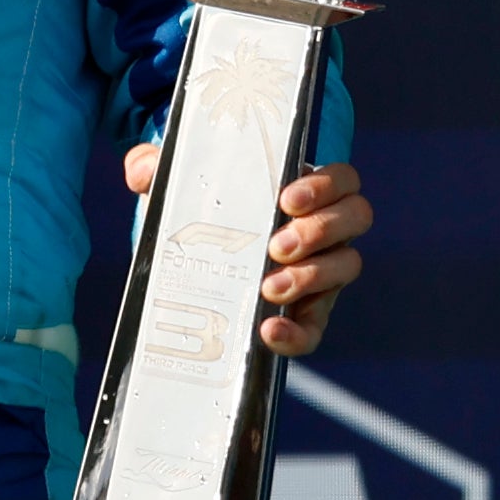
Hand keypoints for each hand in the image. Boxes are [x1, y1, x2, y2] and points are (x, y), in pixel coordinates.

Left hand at [120, 145, 373, 356]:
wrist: (194, 258)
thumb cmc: (201, 211)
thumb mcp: (179, 186)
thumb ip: (156, 166)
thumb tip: (142, 170)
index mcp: (306, 191)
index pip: (342, 178)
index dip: (326, 185)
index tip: (286, 199)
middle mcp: (325, 227)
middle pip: (356, 217)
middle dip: (320, 230)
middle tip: (276, 246)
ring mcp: (322, 270)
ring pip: (346, 266)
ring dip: (312, 277)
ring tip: (267, 287)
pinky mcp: (307, 312)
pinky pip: (317, 327)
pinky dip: (299, 333)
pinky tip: (269, 331)